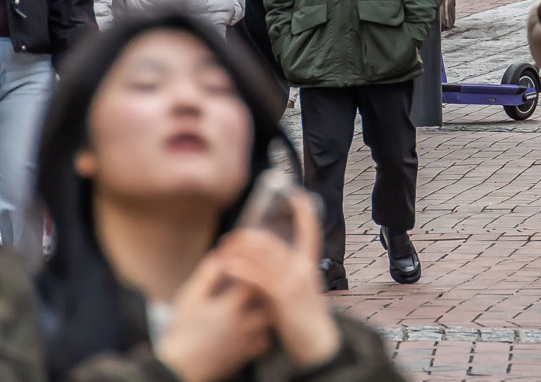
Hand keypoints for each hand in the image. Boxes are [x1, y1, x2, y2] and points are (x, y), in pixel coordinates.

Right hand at [153, 250, 274, 381]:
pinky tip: (252, 327)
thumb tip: (220, 257)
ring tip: (256, 304)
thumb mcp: (189, 299)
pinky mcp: (244, 356)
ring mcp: (246, 342)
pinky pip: (264, 343)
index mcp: (230, 307)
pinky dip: (262, 334)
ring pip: (269, 323)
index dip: (252, 270)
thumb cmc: (181, 331)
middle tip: (257, 284)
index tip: (246, 267)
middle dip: (265, 291)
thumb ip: (206, 277)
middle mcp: (244, 324)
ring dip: (266, 312)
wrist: (178, 367)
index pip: (254, 281)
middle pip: (269, 302)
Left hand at [211, 198, 340, 369]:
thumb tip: (270, 268)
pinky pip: (258, 277)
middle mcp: (303, 269)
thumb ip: (288, 278)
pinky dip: (241, 268)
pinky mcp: (282, 297)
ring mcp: (294, 282)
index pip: (310, 230)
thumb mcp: (301, 294)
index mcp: (309, 266)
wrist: (317, 347)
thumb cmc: (305, 323)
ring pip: (264, 254)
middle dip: (249, 235)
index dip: (304, 209)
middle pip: (274, 241)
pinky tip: (227, 266)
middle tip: (231, 237)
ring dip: (240, 248)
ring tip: (224, 248)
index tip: (294, 194)